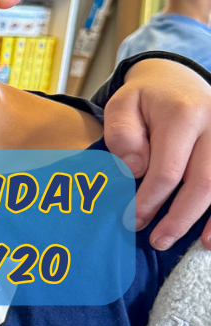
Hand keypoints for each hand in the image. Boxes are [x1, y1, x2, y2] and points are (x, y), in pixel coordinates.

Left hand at [102, 58, 210, 249]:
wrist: (178, 81)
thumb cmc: (145, 99)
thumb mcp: (122, 105)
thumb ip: (122, 134)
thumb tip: (135, 168)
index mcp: (183, 115)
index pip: (168, 170)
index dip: (150, 201)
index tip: (132, 220)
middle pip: (203, 183)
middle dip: (180, 218)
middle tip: (157, 241)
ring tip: (196, 245)